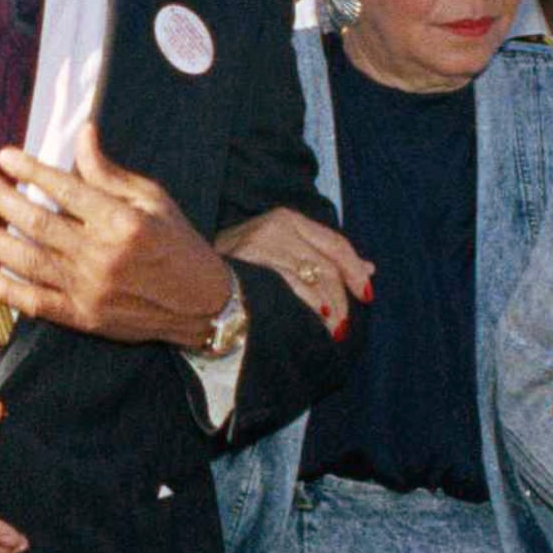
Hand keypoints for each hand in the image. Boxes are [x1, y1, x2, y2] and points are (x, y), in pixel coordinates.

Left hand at [0, 127, 234, 346]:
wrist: (200, 304)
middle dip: (1, 199)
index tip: (5, 157)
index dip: (31, 171)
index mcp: (121, 222)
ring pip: (28, 262)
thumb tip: (81, 135)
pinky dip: (5, 289)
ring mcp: (89, 290)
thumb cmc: (177, 244)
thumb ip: (109, 173)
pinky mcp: (83, 317)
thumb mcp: (153, 199)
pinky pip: (35, 302)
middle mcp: (101, 256)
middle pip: (38, 223)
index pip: (65, 190)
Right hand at [217, 206, 372, 338]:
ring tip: (332, 332)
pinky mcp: (248, 273)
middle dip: (342, 300)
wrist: (184, 279)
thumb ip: (321, 256)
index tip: (366, 294)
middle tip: (344, 326)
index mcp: (284, 219)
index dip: (354, 270)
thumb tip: (368, 270)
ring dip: (328, 312)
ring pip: (312, 284)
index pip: (334, 244)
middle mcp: (274, 229)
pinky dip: (309, 314)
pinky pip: (291, 296)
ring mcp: (260, 251)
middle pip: (326, 267)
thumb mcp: (279, 249)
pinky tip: (313, 327)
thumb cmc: (237, 268)